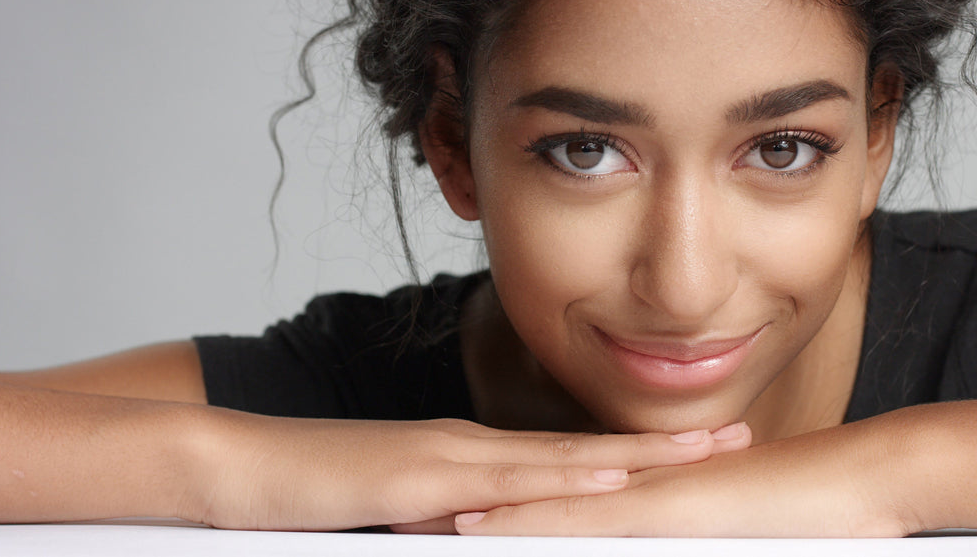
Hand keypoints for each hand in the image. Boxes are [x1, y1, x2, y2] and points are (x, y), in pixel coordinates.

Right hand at [184, 414, 750, 530]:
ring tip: (706, 454)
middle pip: (586, 450)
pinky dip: (563, 479)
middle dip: (666, 450)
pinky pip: (503, 480)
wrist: (237, 464)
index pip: (568, 460)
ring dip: (638, 458)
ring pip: (562, 457)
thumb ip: (443, 521)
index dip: (635, 457)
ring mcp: (448, 455)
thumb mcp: (392, 513)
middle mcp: (471, 448)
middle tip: (739, 438)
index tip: (695, 457)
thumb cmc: (310, 492)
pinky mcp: (418, 472)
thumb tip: (477, 536)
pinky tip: (609, 479)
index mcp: (470, 459)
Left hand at [453, 420, 908, 536]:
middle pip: (528, 500)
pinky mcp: (660, 508)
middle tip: (394, 518)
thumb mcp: (726, 539)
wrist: (868, 479)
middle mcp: (627, 488)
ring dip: (473, 517)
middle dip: (460, 512)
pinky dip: (527, 525)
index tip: (435, 525)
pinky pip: (579, 520)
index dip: (492, 514)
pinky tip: (478, 533)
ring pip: (537, 505)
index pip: (550, 506)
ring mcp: (640, 495)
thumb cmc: (811, 515)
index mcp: (638, 497)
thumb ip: (684, 542)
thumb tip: (661, 546)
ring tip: (409, 524)